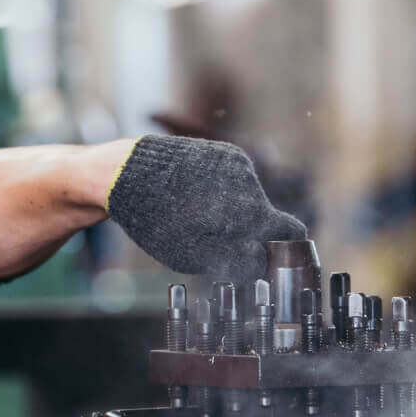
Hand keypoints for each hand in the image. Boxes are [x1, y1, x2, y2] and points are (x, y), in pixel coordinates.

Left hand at [106, 135, 306, 286]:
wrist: (126, 174)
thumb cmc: (156, 221)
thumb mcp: (193, 255)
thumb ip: (235, 261)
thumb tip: (265, 263)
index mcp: (245, 213)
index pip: (289, 235)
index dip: (281, 252)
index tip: (268, 261)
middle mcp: (249, 185)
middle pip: (269, 218)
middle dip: (253, 235)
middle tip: (224, 243)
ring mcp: (240, 165)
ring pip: (254, 200)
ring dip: (237, 213)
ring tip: (199, 215)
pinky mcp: (230, 153)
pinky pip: (241, 182)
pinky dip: (227, 194)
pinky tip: (199, 196)